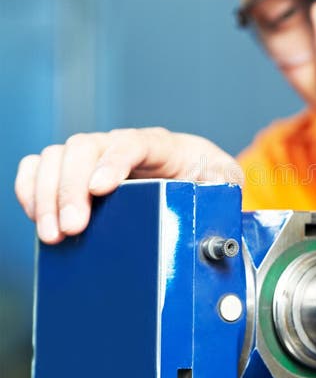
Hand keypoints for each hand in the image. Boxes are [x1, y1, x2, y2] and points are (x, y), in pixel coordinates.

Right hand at [14, 128, 243, 243]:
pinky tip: (37, 217)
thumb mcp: (224, 184)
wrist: (193, 175)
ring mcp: (94, 157)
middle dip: (71, 188)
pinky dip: (30, 189)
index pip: (132, 143)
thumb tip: (215, 207)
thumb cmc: (207, 179)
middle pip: (85, 148)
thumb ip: (222, 190)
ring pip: (57, 157)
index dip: (113, 163)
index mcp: (161, 145)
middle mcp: (121, 144)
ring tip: (53, 234)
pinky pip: (39, 168)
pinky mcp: (74, 173)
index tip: (100, 190)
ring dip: (47, 195)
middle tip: (72, 228)